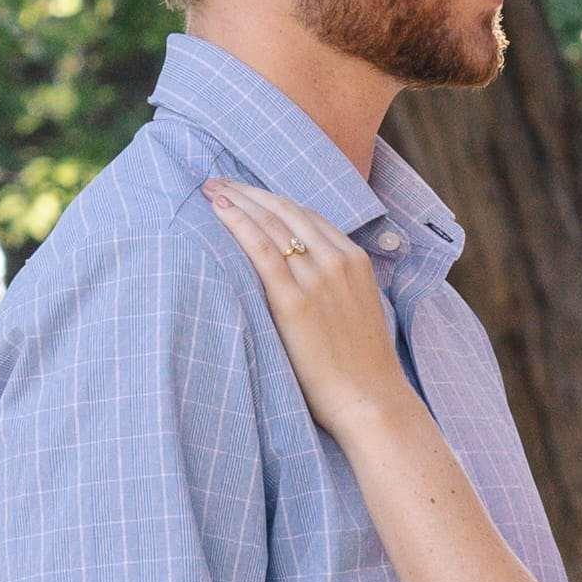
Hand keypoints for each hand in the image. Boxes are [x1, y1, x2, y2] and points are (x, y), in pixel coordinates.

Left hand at [202, 178, 403, 429]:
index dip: (272, 200)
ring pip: (270, 223)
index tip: (246, 192)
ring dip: (237, 200)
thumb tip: (305, 281)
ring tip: (210, 189)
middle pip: (286, 210)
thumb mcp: (357, 310)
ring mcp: (317, 278)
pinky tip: (219, 212)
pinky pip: (261, 250)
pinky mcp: (294, 301)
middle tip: (218, 181)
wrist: (372, 400)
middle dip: (249, 192)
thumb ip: (335, 287)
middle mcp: (337, 260)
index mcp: (355, 259)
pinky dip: (238, 224)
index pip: (307, 215)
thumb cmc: (361, 366)